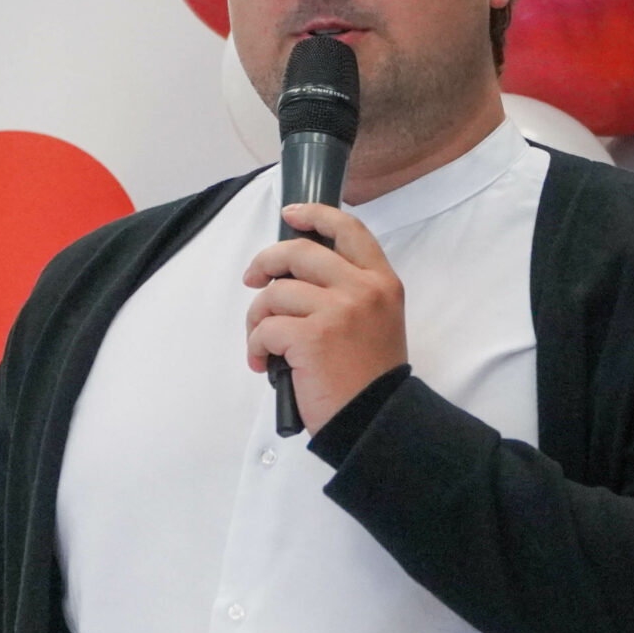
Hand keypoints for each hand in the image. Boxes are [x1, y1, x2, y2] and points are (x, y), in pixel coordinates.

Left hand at [243, 202, 406, 433]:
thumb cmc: (368, 377)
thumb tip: (294, 277)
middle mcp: (363, 289)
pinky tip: (264, 364)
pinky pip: (265, 328)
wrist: (374, 418)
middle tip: (252, 281)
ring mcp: (338, 311)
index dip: (316, 215)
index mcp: (382, 282)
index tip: (291, 214)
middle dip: (265, 263)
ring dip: (257, 318)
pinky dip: (255, 347)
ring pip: (275, 293)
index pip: (349, 231)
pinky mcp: (311, 337)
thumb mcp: (375, 321)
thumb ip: (348, 292)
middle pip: (299, 252)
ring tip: (262, 344)